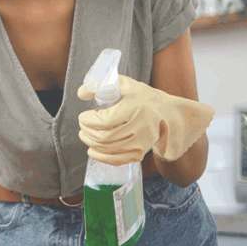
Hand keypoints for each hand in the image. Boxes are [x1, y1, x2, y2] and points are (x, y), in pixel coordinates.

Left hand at [77, 75, 213, 165]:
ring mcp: (141, 143)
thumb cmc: (144, 98)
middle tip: (82, 126)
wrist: (166, 114)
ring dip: (91, 143)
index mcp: (135, 109)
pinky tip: (92, 150)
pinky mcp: (139, 153)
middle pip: (104, 137)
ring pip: (108, 149)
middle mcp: (140, 128)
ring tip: (85, 135)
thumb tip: (80, 93)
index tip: (83, 116)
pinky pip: (116, 160)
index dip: (89, 120)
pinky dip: (101, 157)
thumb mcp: (126, 85)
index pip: (105, 120)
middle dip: (87, 132)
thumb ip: (102, 85)